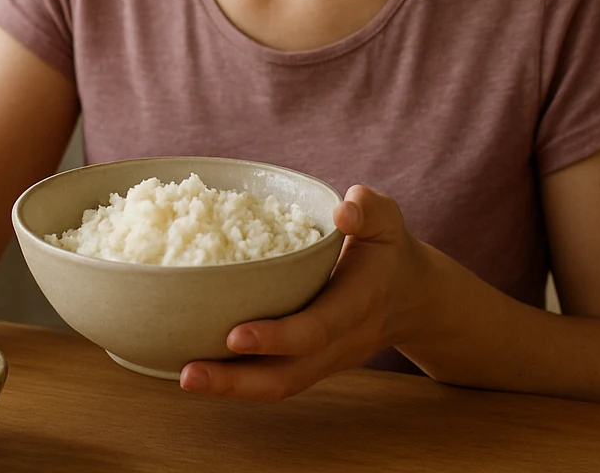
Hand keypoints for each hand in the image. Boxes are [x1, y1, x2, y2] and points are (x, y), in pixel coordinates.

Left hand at [179, 185, 431, 401]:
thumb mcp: (387, 221)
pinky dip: (238, 382)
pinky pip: (274, 380)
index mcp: (357, 304)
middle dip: (236, 381)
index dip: (276, 337)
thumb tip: (342, 210)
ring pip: (278, 386)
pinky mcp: (311, 365)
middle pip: (288, 377)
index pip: (316, 329)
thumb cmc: (389, 251)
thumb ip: (368, 210)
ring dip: (230, 389)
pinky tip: (199, 369)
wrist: (414, 299)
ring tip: (185, 377)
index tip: (233, 336)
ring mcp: (325, 361)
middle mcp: (339, 342)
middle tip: (187, 374)